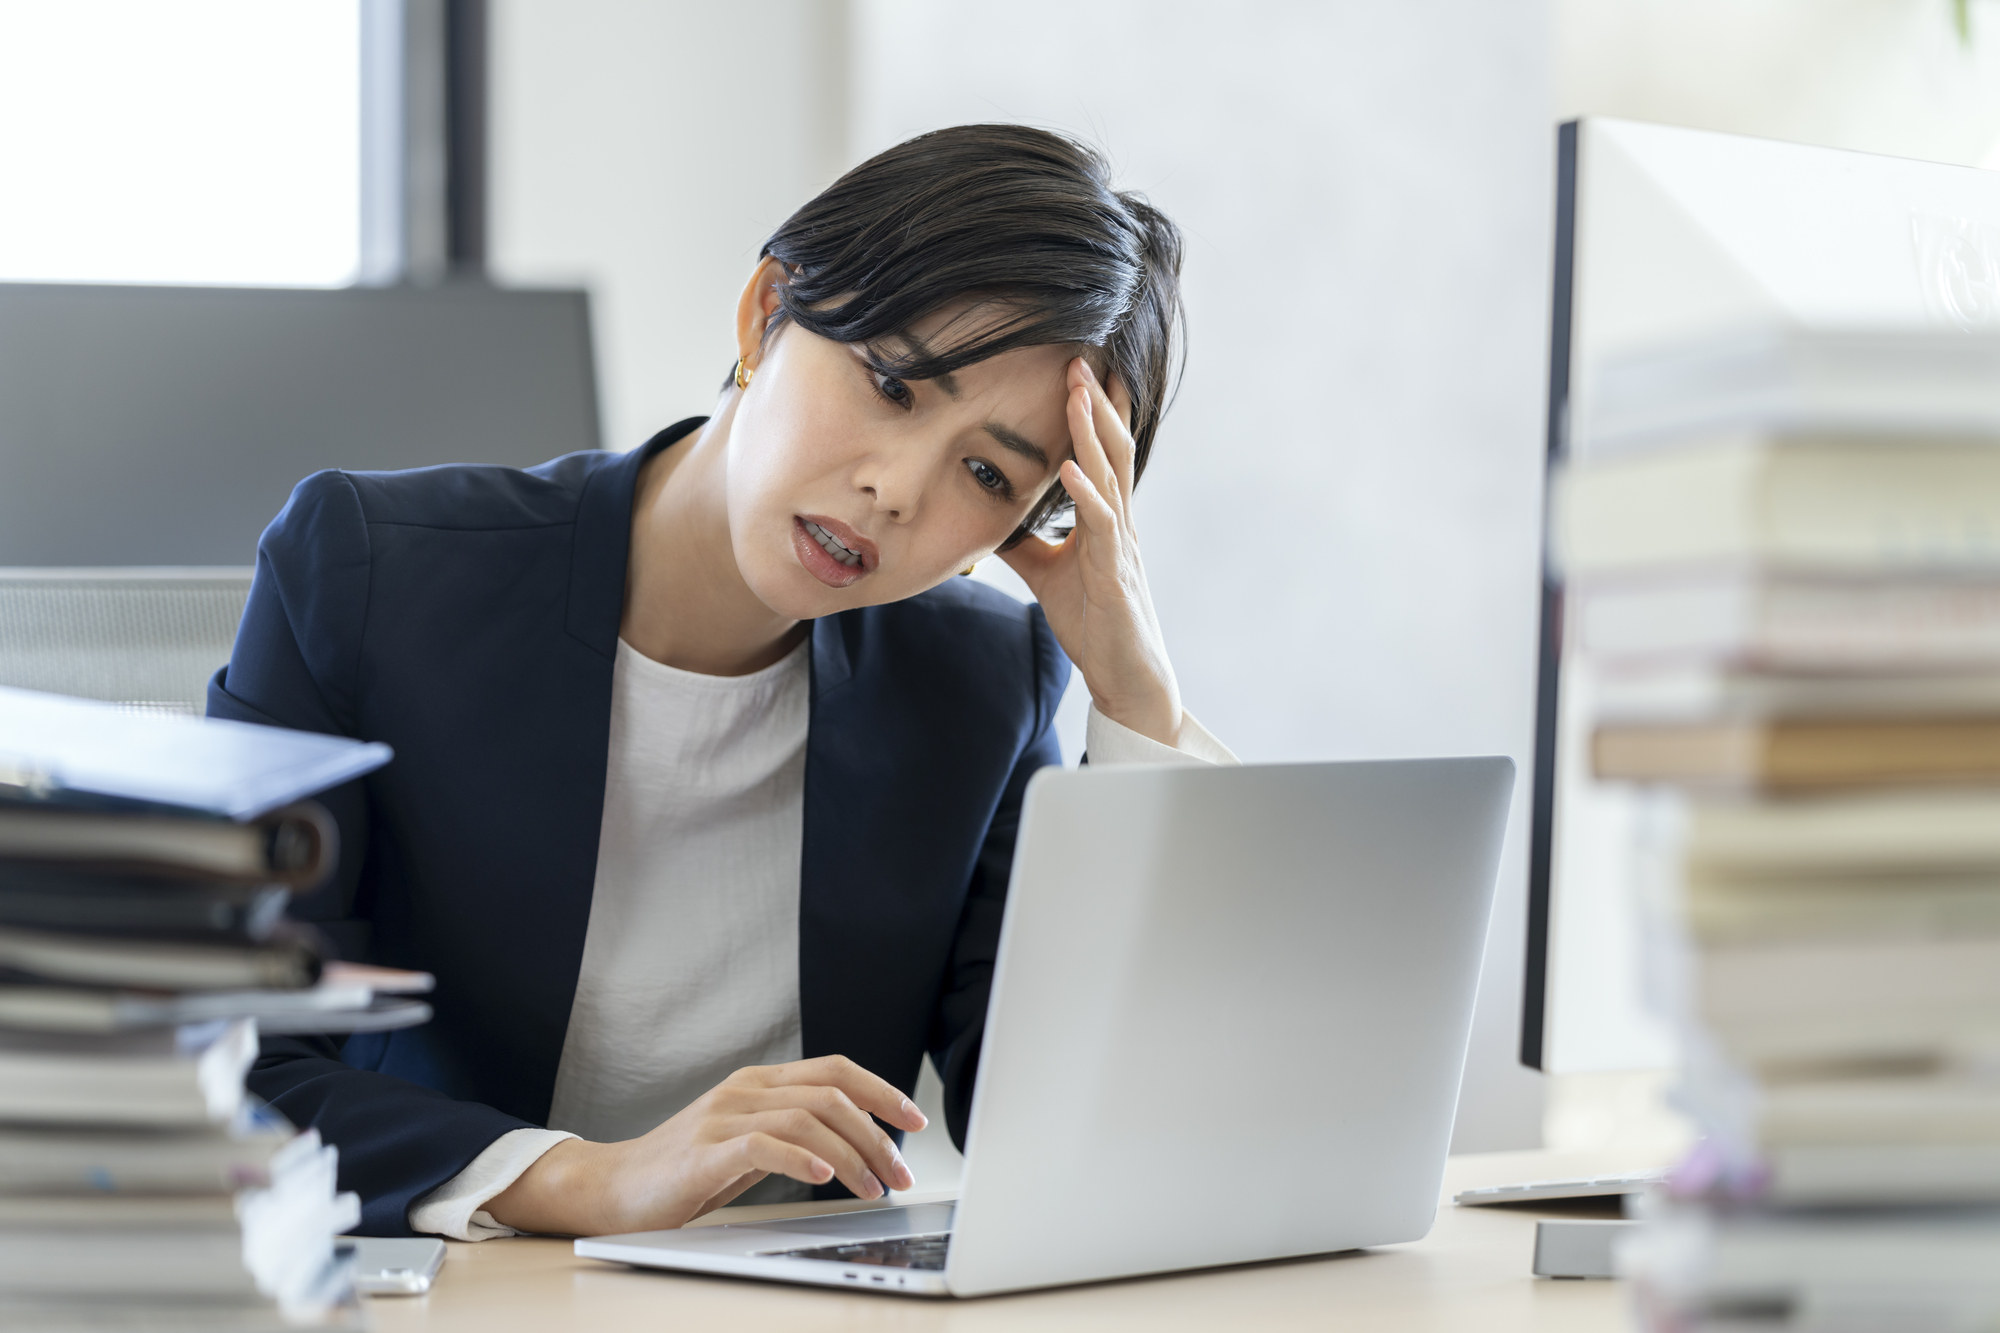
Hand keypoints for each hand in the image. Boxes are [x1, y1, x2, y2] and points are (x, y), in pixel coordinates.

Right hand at [483, 1055, 926, 1236]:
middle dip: (877, 1135)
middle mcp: (745, 1089)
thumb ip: (794, 1132)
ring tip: (873, 1187)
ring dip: (851, 1156)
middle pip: (832, 1094)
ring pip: (808, 1119)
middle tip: (901, 1172)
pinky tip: (825, 1179)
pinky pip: (764, 1144)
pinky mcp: (704, 1151)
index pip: (836, 1070)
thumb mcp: (749, 1142)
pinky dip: (802, 1160)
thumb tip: (858, 1142)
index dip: (882, 1091)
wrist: (614, 1187)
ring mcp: (723, 1116)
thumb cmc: (684, 1169)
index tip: (916, 1121)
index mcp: (760, 1082)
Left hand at [1002, 359, 1183, 747]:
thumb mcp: (1048, 575)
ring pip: (1109, 478)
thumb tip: (990, 519)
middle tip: (1078, 359)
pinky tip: (1071, 472)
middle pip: (1111, 450)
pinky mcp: (1114, 578)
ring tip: (1076, 395)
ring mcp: (1120, 548)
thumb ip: (1024, 544)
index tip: (1082, 369)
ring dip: (1091, 434)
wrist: (1126, 676)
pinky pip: (1101, 530)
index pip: (1103, 453)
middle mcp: (1119, 524)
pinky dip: (1087, 497)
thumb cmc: (1096, 623)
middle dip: (1095, 404)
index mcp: (1106, 520)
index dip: (1096, 411)